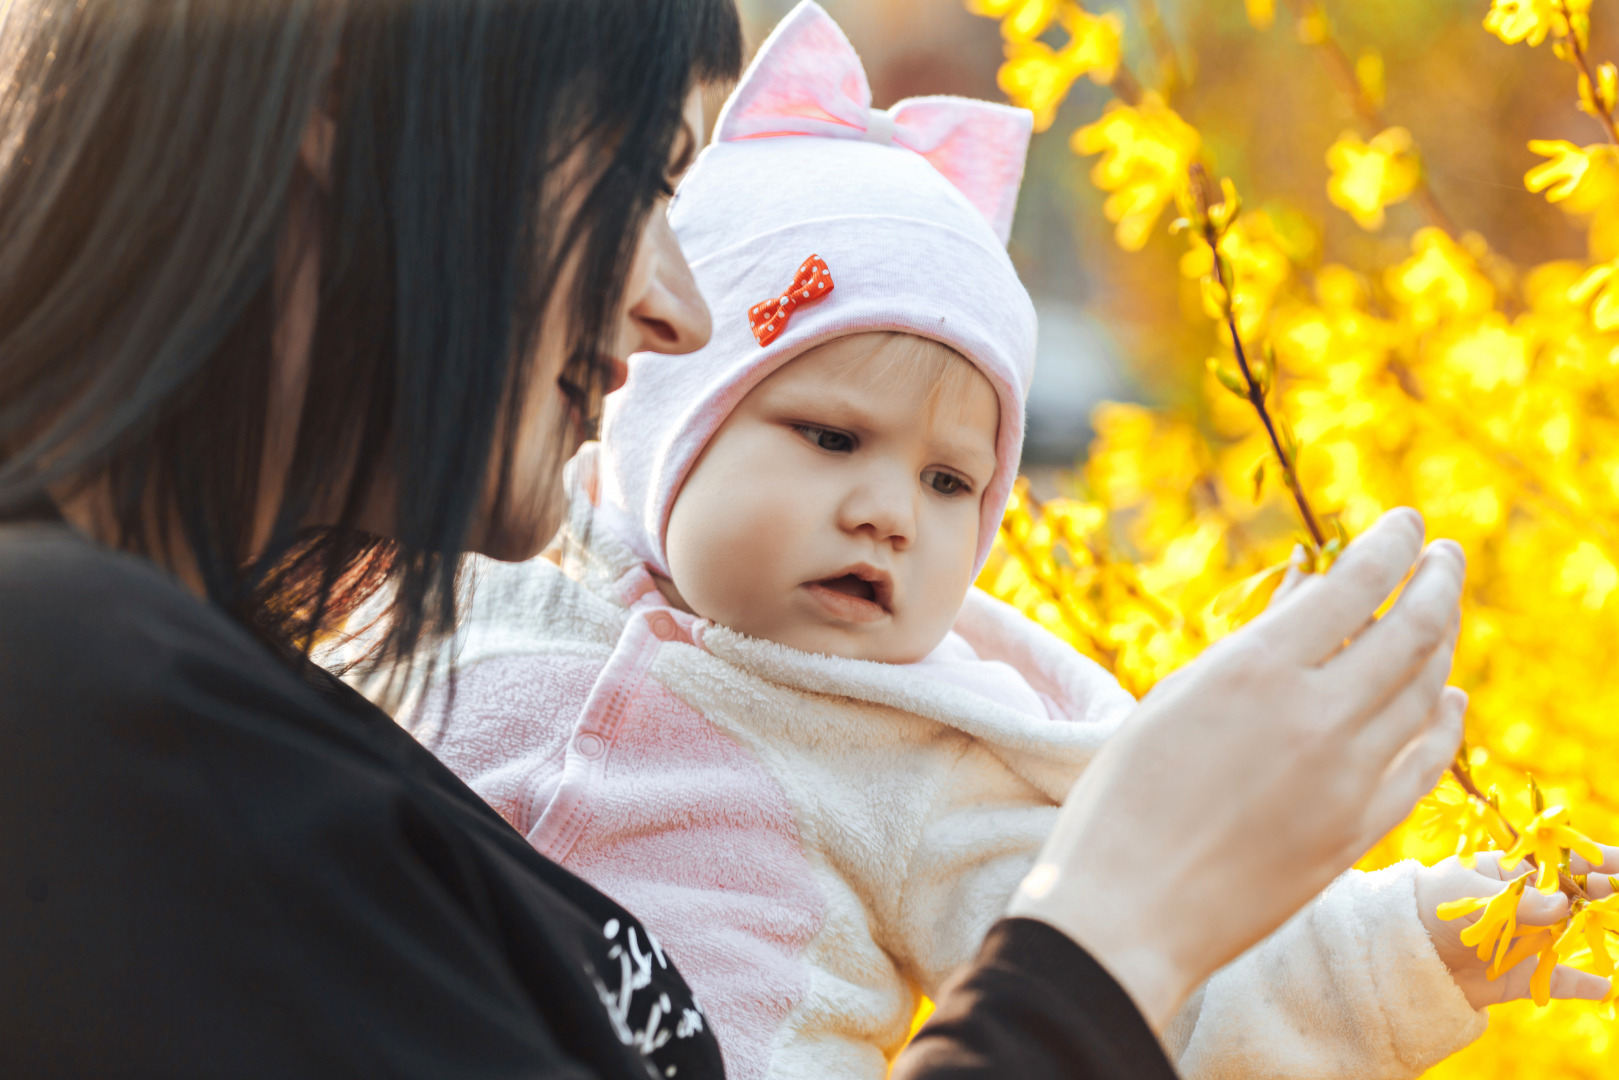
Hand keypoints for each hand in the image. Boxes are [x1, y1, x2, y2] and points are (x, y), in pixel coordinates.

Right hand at [1008, 508, 1466, 1029]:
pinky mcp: (1361, 831)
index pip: (1356, 583)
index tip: (1410, 524)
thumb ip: (1256, 643)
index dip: (1394, 544)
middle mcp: (1315, 716)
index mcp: (1254, 669)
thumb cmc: (1127, 797)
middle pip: (1412, 631)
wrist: (1130, 912)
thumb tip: (1312, 583)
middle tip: (1445, 556)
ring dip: (1443, 644)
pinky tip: (1448, 698)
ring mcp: (1348, 778)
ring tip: (1442, 615)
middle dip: (1437, 582)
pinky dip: (1445, 722)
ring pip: (1427, 692)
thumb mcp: (1179, 699)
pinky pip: (1426, 762)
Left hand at [1418, 849, 1618, 1007]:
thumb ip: (1518, 903)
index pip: (1562, 863)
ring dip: (1599, 936)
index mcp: (1512, 873)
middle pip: (1577, 900)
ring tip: (1618, 937)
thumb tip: (1564, 906)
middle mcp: (1527, 906)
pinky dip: (1582, 984)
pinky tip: (1606, 986)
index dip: (1596, 861)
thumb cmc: (1429, 905)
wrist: (1399, 951)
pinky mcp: (1522, 974)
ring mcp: (1527, 940)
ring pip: (1574, 938)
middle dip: (1605, 898)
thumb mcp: (1471, 896)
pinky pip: (1559, 980)